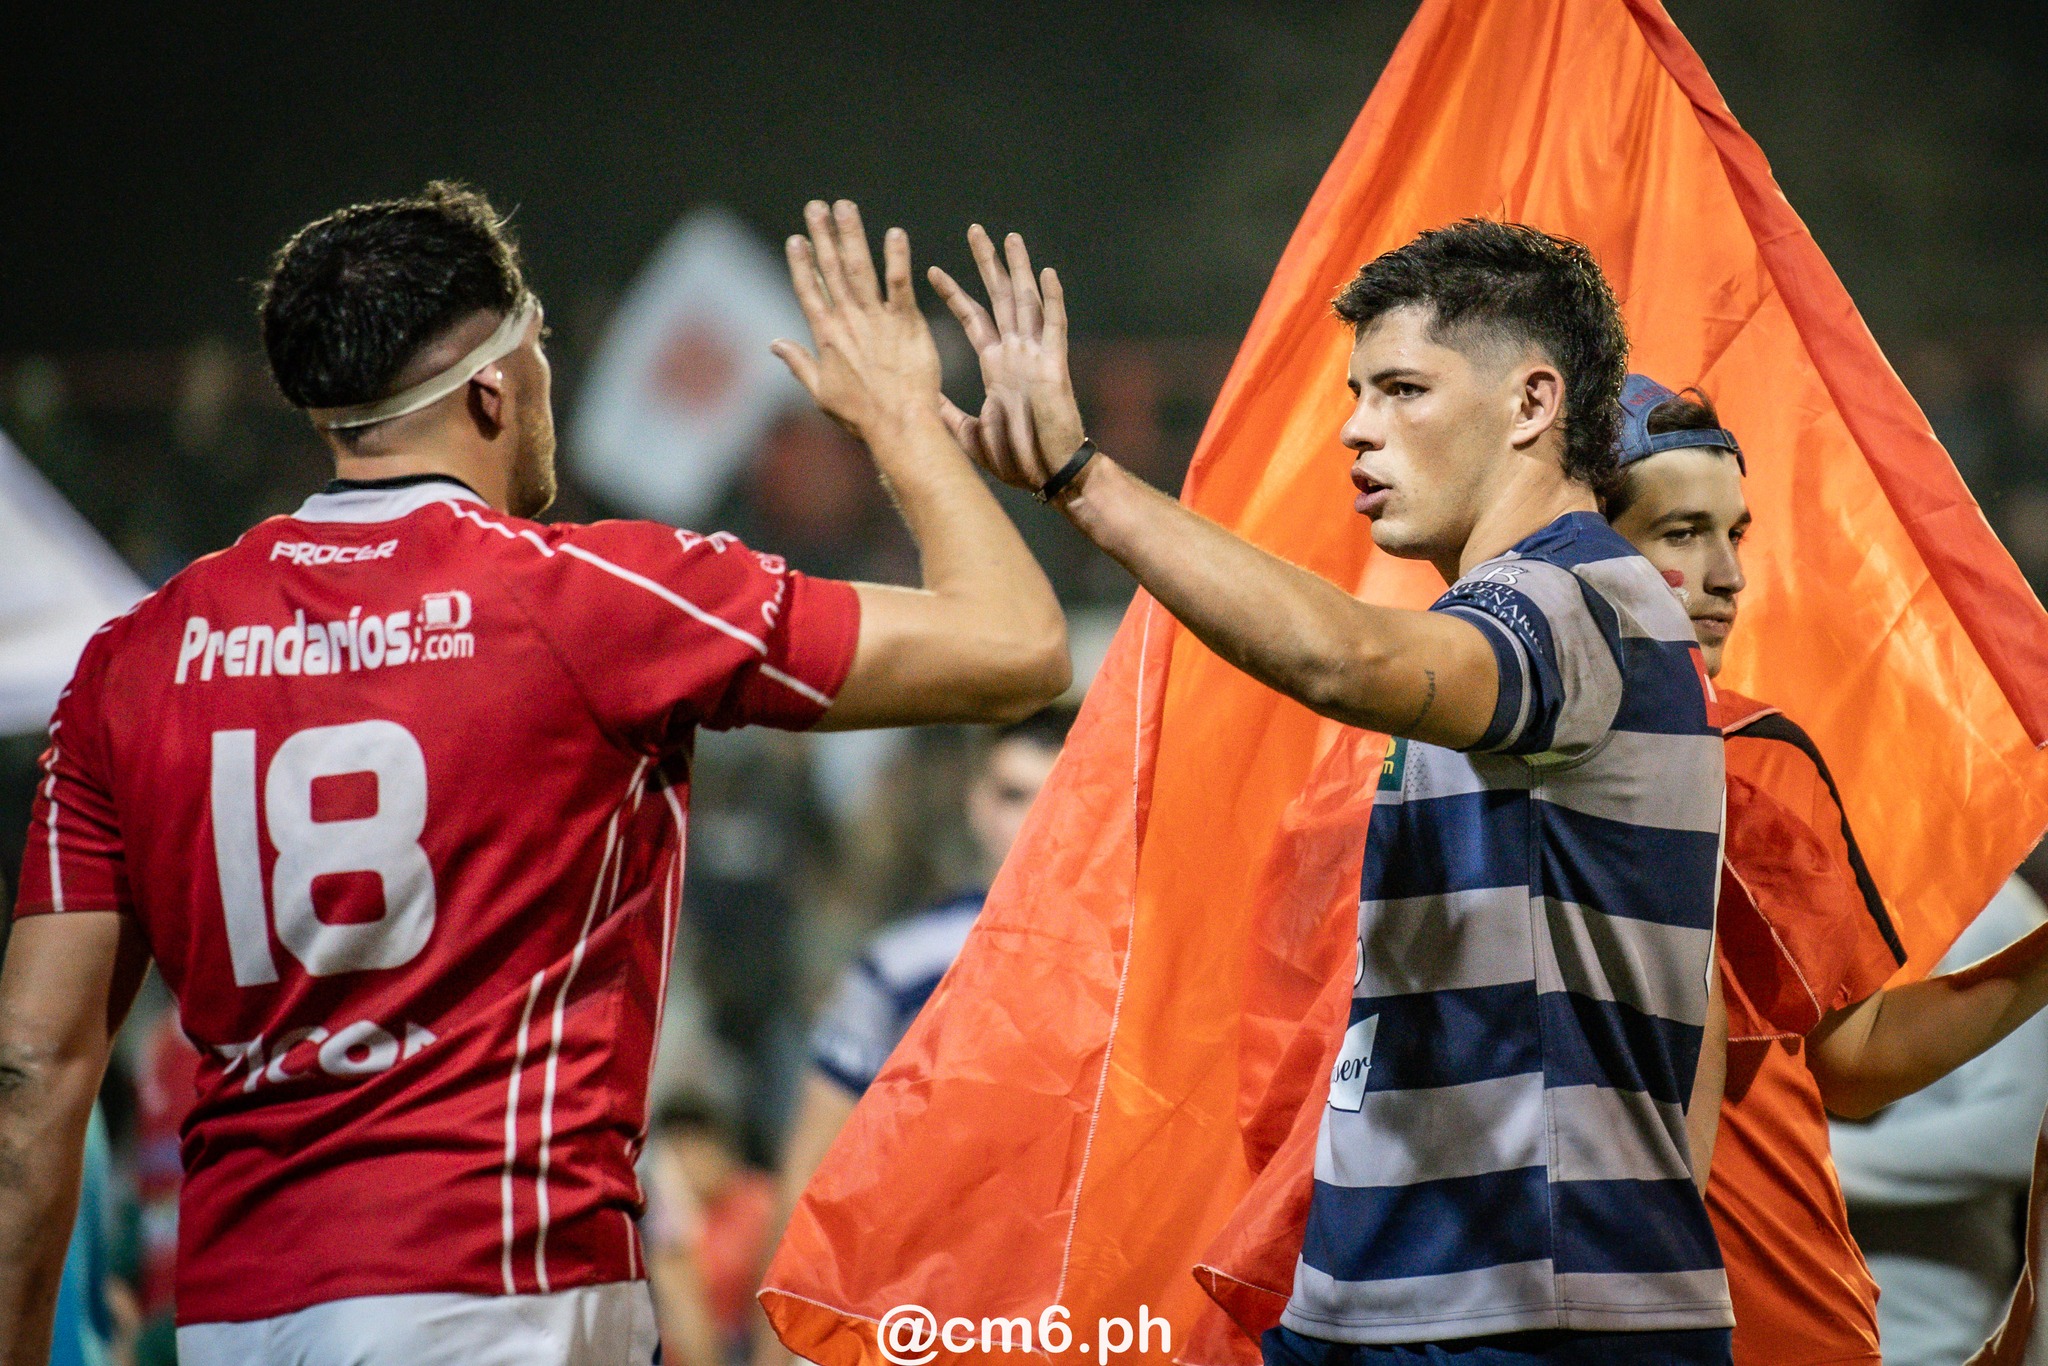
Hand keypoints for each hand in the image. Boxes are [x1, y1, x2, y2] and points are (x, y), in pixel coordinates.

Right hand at [770, 200, 942, 438]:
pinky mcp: (907, 322)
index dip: (802, 262)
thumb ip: (798, 363)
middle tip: (816, 206)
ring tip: (844, 207)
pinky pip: (899, 283)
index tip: (796, 238)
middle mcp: (848, 320)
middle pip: (831, 269)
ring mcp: (877, 319)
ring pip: (860, 268)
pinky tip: (895, 233)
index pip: (809, 289)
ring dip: (852, 235)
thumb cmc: (861, 415)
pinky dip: (896, 258)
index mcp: (826, 335)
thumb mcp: (821, 393)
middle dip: (823, 235)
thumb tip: (773, 344)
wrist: (899, 424)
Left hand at [927, 225, 1087, 493]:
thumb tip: (918, 396)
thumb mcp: (968, 431)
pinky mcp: (1055, 366)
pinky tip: (1047, 273)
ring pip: (1026, 302)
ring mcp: (1037, 356)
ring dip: (1018, 270)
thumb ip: (945, 411)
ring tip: (1010, 237)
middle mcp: (1016, 353)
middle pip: (1000, 297)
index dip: (953, 293)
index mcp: (997, 365)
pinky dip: (1052, 300)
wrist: (1048, 475)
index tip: (931, 270)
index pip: (972, 318)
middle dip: (987, 264)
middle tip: (975, 230)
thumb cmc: (1015, 459)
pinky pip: (1055, 326)